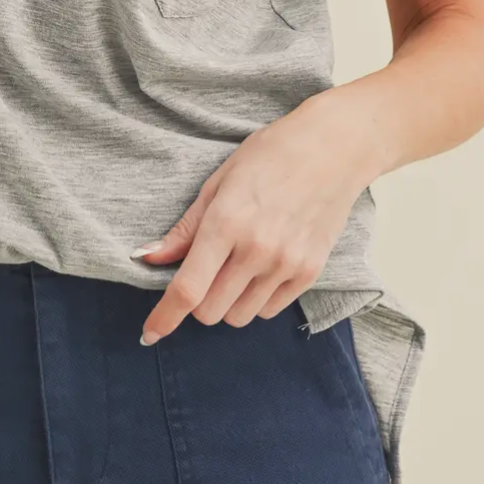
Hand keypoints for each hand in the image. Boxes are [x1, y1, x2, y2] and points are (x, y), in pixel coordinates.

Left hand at [133, 92, 376, 343]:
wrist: (334, 149)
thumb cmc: (271, 155)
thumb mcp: (219, 181)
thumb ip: (186, 228)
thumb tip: (149, 257)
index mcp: (226, 222)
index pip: (188, 289)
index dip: (164, 317)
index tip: (149, 334)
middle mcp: (256, 250)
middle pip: (210, 312)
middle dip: (198, 301)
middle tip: (204, 273)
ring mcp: (286, 264)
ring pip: (239, 317)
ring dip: (227, 302)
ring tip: (235, 267)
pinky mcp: (310, 273)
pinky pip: (269, 310)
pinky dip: (256, 300)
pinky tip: (260, 269)